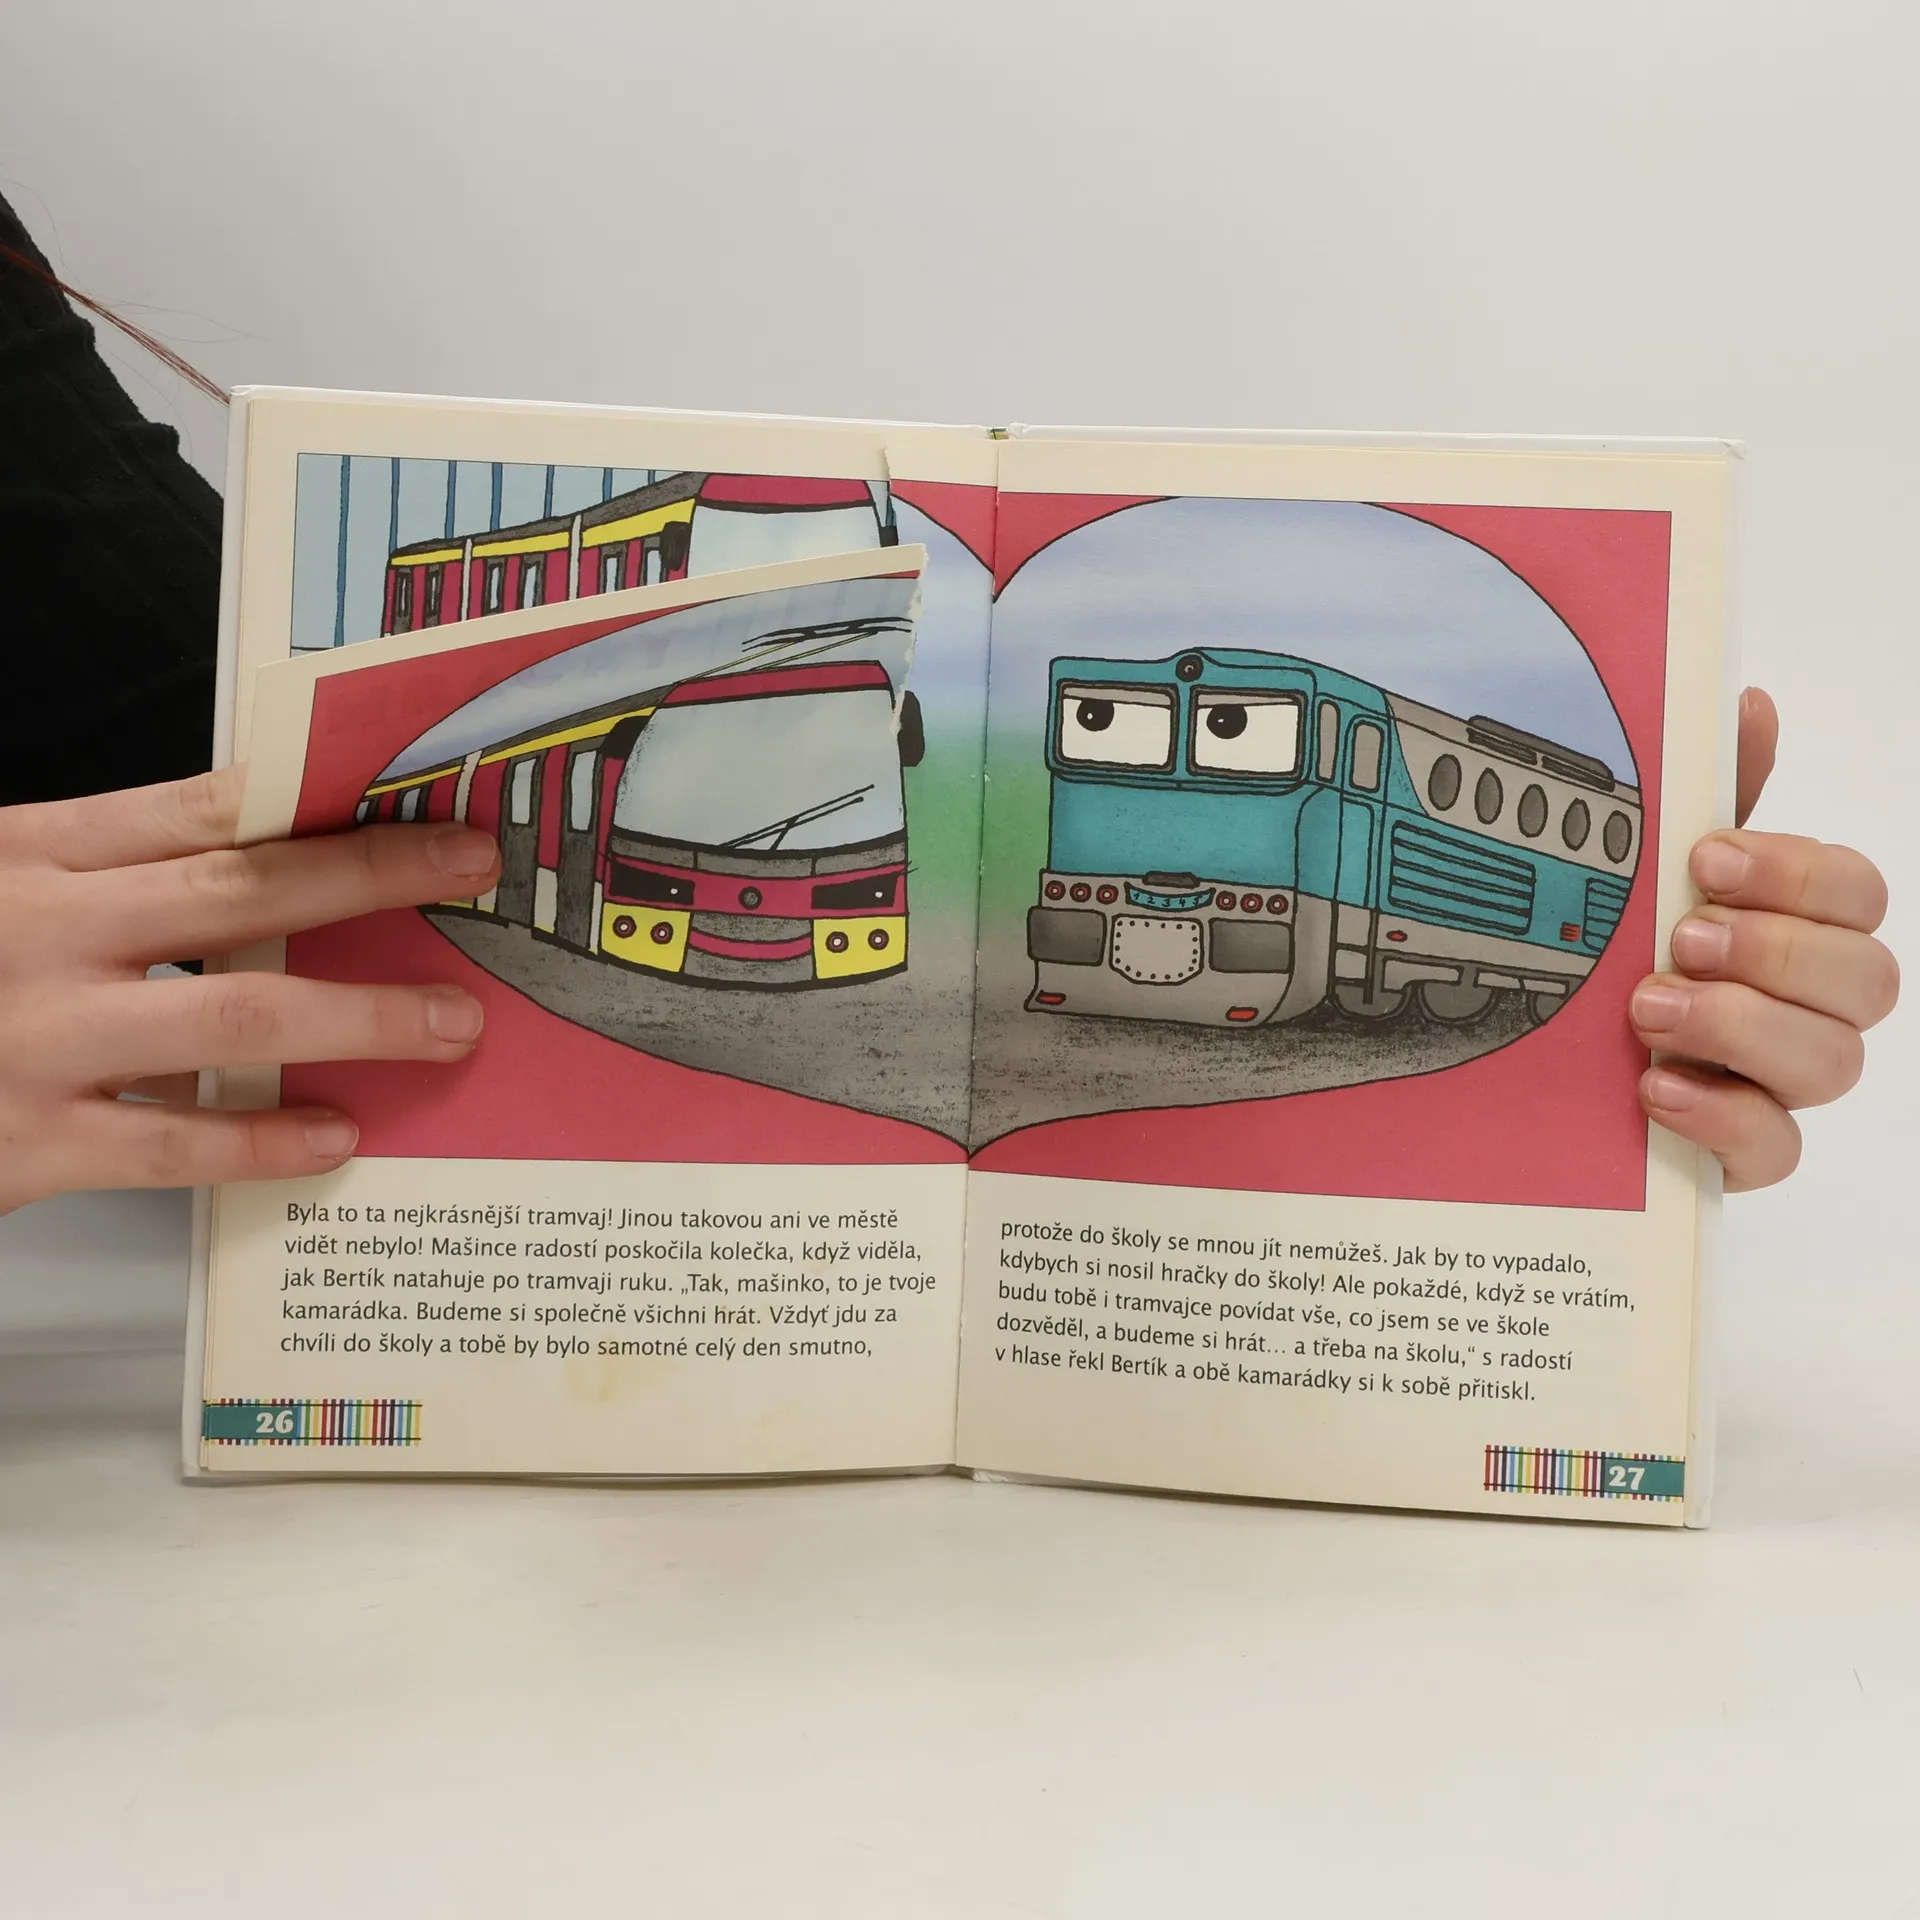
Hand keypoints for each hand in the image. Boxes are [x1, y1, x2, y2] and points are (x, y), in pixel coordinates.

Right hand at [0, 765, 501, 1213]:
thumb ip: (104, 885)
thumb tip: (261, 888)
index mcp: (28, 853)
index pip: (201, 806)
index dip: (324, 801)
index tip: (418, 797)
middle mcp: (38, 930)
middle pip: (242, 888)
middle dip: (371, 875)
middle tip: (471, 869)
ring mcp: (35, 1037)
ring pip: (234, 1009)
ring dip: (358, 1014)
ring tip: (448, 1024)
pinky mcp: (24, 1142)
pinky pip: (172, 1142)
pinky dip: (263, 1138)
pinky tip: (334, 1136)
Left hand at [1634, 688, 1897, 1190]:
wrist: (1533, 1068)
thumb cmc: (1615, 957)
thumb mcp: (1643, 876)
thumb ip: (1703, 800)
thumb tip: (1747, 705)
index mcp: (1794, 929)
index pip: (1856, 893)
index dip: (1798, 873)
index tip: (1710, 859)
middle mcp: (1802, 1006)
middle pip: (1868, 978)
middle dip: (1776, 950)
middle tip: (1683, 937)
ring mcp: (1777, 1084)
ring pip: (1834, 1062)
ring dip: (1743, 1026)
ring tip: (1650, 1009)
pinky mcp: (1740, 1152)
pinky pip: (1777, 1149)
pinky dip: (1724, 1116)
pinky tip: (1657, 1088)